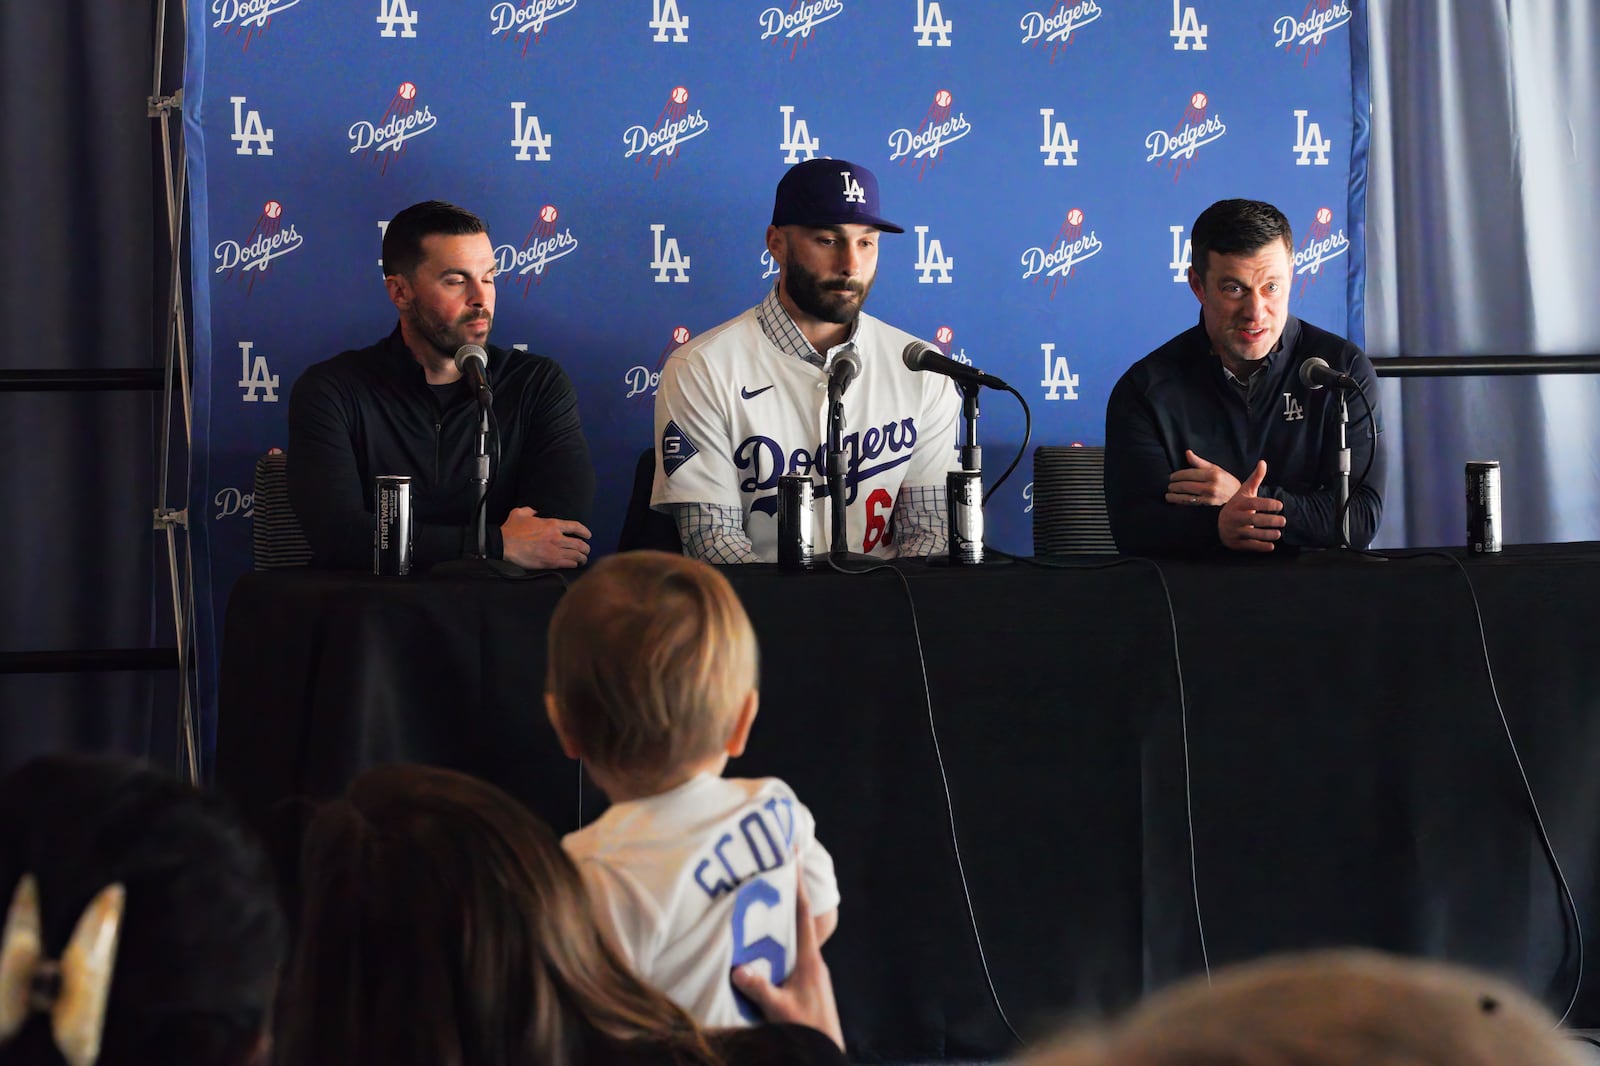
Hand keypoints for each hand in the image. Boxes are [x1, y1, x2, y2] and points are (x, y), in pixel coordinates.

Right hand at [500, 507, 591, 569]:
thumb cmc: (511, 530)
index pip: (575, 526)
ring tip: (583, 559)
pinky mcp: (549, 562)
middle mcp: (556, 537)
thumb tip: (535, 511)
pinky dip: (573, 564)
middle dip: (585, 547)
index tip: (588, 535)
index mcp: (552, 524)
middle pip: (579, 543)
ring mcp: (554, 551)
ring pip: (576, 555)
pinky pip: (568, 563)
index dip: (584, 531)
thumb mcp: (520, 513)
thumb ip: (530, 510)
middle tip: (586, 550)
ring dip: (582, 557)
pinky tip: (574, 564)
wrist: (504, 545)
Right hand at [731, 864, 843, 1049]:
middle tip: (774, 870)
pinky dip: (780, 942)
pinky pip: (791, 953)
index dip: (797, 884)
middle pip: (800, 919)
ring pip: (795, 936)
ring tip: (765, 902)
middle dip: (788, 894)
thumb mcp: (781, 1010)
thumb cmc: (808, 1030)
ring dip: (783, 918)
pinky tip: (765, 946)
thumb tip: (738, 969)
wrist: (826, 1051)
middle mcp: (813, 960)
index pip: (803, 914)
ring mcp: (811, 971)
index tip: (793, 856)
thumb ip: (761, 990)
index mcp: (809, 959)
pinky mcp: (807, 982)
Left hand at [1166, 449, 1241, 506]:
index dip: (1178, 475)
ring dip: (1175, 495)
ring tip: (1168, 494)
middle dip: (1175, 485)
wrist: (1238, 495)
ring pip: (1187, 495)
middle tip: (1169, 485)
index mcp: (1213, 474)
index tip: (1171, 477)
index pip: (1190, 473)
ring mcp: (1210, 496)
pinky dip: (1181, 502)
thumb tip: (1187, 452)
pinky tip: (1175, 501)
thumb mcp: (1215, 468)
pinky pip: (1191, 503)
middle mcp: (1211, 485)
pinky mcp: (1208, 505)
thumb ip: (1199, 462)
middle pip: (1187, 485)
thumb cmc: (1225, 480)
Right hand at [1217, 460, 1285, 552]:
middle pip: (1253, 520)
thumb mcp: (1244, 492)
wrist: (1219, 523)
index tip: (1280, 505)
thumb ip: (1255, 478)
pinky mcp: (1235, 543)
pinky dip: (1260, 547)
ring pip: (1252, 534)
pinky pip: (1249, 546)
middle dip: (1270, 521)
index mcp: (1238, 504)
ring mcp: (1234, 531)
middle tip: (1283, 520)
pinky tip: (1271, 546)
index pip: (1253, 504)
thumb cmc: (1238, 506)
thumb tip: (1263, 462)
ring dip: (1267, 534)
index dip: (1267, 504)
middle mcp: (1234, 518)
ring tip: (1278, 533)